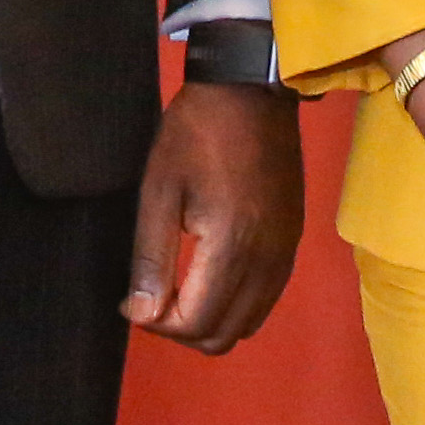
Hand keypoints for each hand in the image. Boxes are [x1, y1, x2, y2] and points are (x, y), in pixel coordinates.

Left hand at [123, 80, 304, 352]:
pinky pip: (266, 298)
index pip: (195, 323)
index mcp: (232, 247)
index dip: (156, 324)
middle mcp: (267, 260)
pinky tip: (209, 276)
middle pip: (224, 334)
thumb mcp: (159, 192)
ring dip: (210, 320)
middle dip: (181, 329)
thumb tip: (142, 315)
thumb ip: (151, 259)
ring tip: (178, 290)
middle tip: (152, 299)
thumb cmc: (196, 134)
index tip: (132, 302)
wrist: (251, 90)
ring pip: (249, 323)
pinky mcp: (293, 239)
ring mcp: (286, 251)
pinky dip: (236, 304)